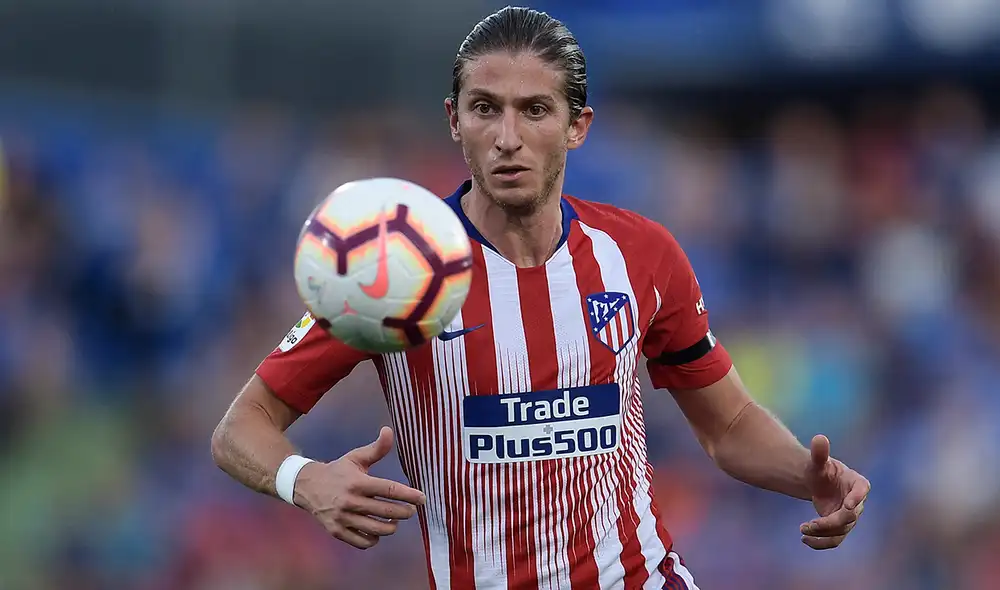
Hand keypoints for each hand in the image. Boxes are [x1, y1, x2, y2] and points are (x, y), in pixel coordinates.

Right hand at [294, 426, 425, 549]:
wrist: (307, 486)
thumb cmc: (338, 471)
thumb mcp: (356, 457)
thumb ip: (376, 448)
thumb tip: (389, 430)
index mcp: (357, 482)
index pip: (389, 490)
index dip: (409, 495)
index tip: (422, 498)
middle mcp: (350, 501)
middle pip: (387, 512)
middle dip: (405, 512)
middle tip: (412, 509)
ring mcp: (343, 518)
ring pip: (377, 529)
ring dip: (391, 526)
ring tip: (395, 520)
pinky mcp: (337, 531)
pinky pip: (362, 542)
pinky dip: (374, 538)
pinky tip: (377, 530)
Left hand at [800, 434, 869, 549]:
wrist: (818, 482)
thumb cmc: (820, 469)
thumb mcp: (817, 462)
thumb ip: (819, 453)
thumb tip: (819, 438)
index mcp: (857, 483)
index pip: (862, 490)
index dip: (857, 498)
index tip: (846, 505)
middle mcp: (857, 502)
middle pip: (849, 517)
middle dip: (829, 522)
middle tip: (808, 525)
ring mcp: (850, 517)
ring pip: (841, 531)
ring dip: (822, 534)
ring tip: (802, 530)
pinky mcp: (840, 527)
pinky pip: (835, 540)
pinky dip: (821, 543)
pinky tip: (804, 540)